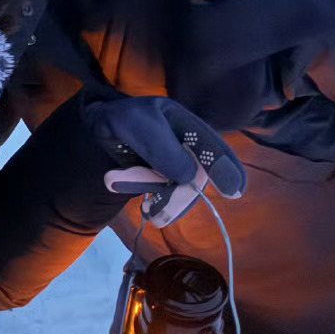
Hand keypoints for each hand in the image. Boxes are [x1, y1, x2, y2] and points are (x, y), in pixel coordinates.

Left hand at [84, 95, 245, 227]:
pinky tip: (145, 205)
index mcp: (188, 126)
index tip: (234, 191)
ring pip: (184, 193)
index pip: (213, 147)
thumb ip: (163, 149)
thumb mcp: (137, 127)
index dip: (226, 167)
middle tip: (155, 211)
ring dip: (163, 202)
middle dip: (179, 196)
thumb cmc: (122, 122)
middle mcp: (189, 148)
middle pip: (199, 178)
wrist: (100, 132)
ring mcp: (179, 167)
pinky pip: (170, 201)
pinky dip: (156, 206)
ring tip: (137, 199)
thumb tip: (190, 177)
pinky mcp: (167, 182)